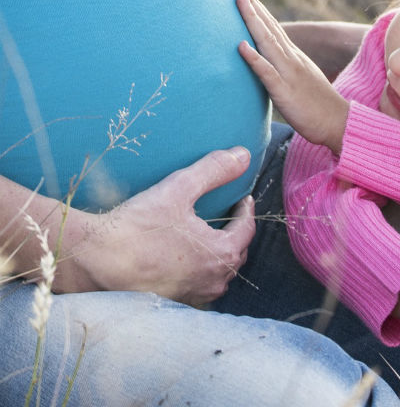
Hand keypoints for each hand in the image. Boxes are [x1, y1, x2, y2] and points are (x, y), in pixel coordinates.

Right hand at [59, 147, 255, 304]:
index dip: (245, 210)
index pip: (247, 229)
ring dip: (219, 254)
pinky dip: (199, 271)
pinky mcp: (174, 303)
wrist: (94, 261)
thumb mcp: (179, 189)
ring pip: (219, 273)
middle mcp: (213, 281)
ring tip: (209, 236)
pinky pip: (198, 286)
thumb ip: (214, 170)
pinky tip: (185, 259)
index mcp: (222, 254)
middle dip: (235, 232)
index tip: (242, 198)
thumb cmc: (138, 226)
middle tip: (228, 214)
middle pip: (237, 253)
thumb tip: (243, 155)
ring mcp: (194, 296)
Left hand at [235, 0, 348, 153]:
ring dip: (252, 20)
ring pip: (267, 42)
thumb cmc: (317, 106)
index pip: (272, 27)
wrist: (339, 123)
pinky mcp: (285, 92)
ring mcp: (289, 73)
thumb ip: (284, 67)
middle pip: (268, 27)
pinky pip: (268, 73)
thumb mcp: (300, 79)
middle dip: (252, 4)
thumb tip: (268, 61)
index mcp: (293, 57)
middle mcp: (291, 59)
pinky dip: (254, 58)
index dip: (257, 7)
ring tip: (239, 0)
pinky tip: (241, 46)